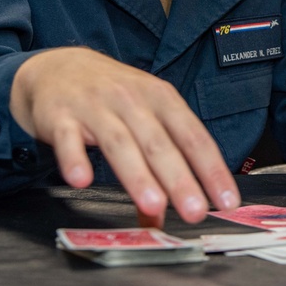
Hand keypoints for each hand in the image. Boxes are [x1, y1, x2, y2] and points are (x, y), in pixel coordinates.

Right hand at [10, 47, 239, 226]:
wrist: (59, 67)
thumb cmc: (113, 96)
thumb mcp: (142, 120)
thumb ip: (156, 167)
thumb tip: (163, 218)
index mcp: (161, 99)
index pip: (193, 136)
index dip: (211, 169)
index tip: (226, 199)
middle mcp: (132, 100)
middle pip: (159, 143)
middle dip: (179, 179)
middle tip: (195, 211)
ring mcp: (96, 106)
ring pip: (119, 142)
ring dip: (137, 175)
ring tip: (154, 204)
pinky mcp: (60, 116)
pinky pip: (68, 139)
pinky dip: (75, 158)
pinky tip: (82, 180)